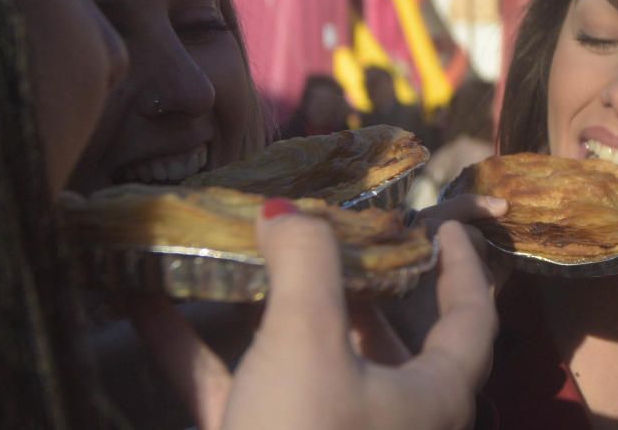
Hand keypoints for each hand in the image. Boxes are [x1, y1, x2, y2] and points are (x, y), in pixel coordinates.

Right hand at [131, 202, 497, 429]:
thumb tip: (288, 208)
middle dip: (356, 281)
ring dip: (270, 308)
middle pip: (386, 336)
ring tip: (247, 250)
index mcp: (431, 396)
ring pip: (305, 359)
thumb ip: (306, 263)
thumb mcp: (307, 343)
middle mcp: (389, 420)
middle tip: (328, 230)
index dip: (465, 266)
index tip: (448, 225)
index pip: (471, 318)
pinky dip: (197, 351)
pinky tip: (146, 305)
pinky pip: (235, 390)